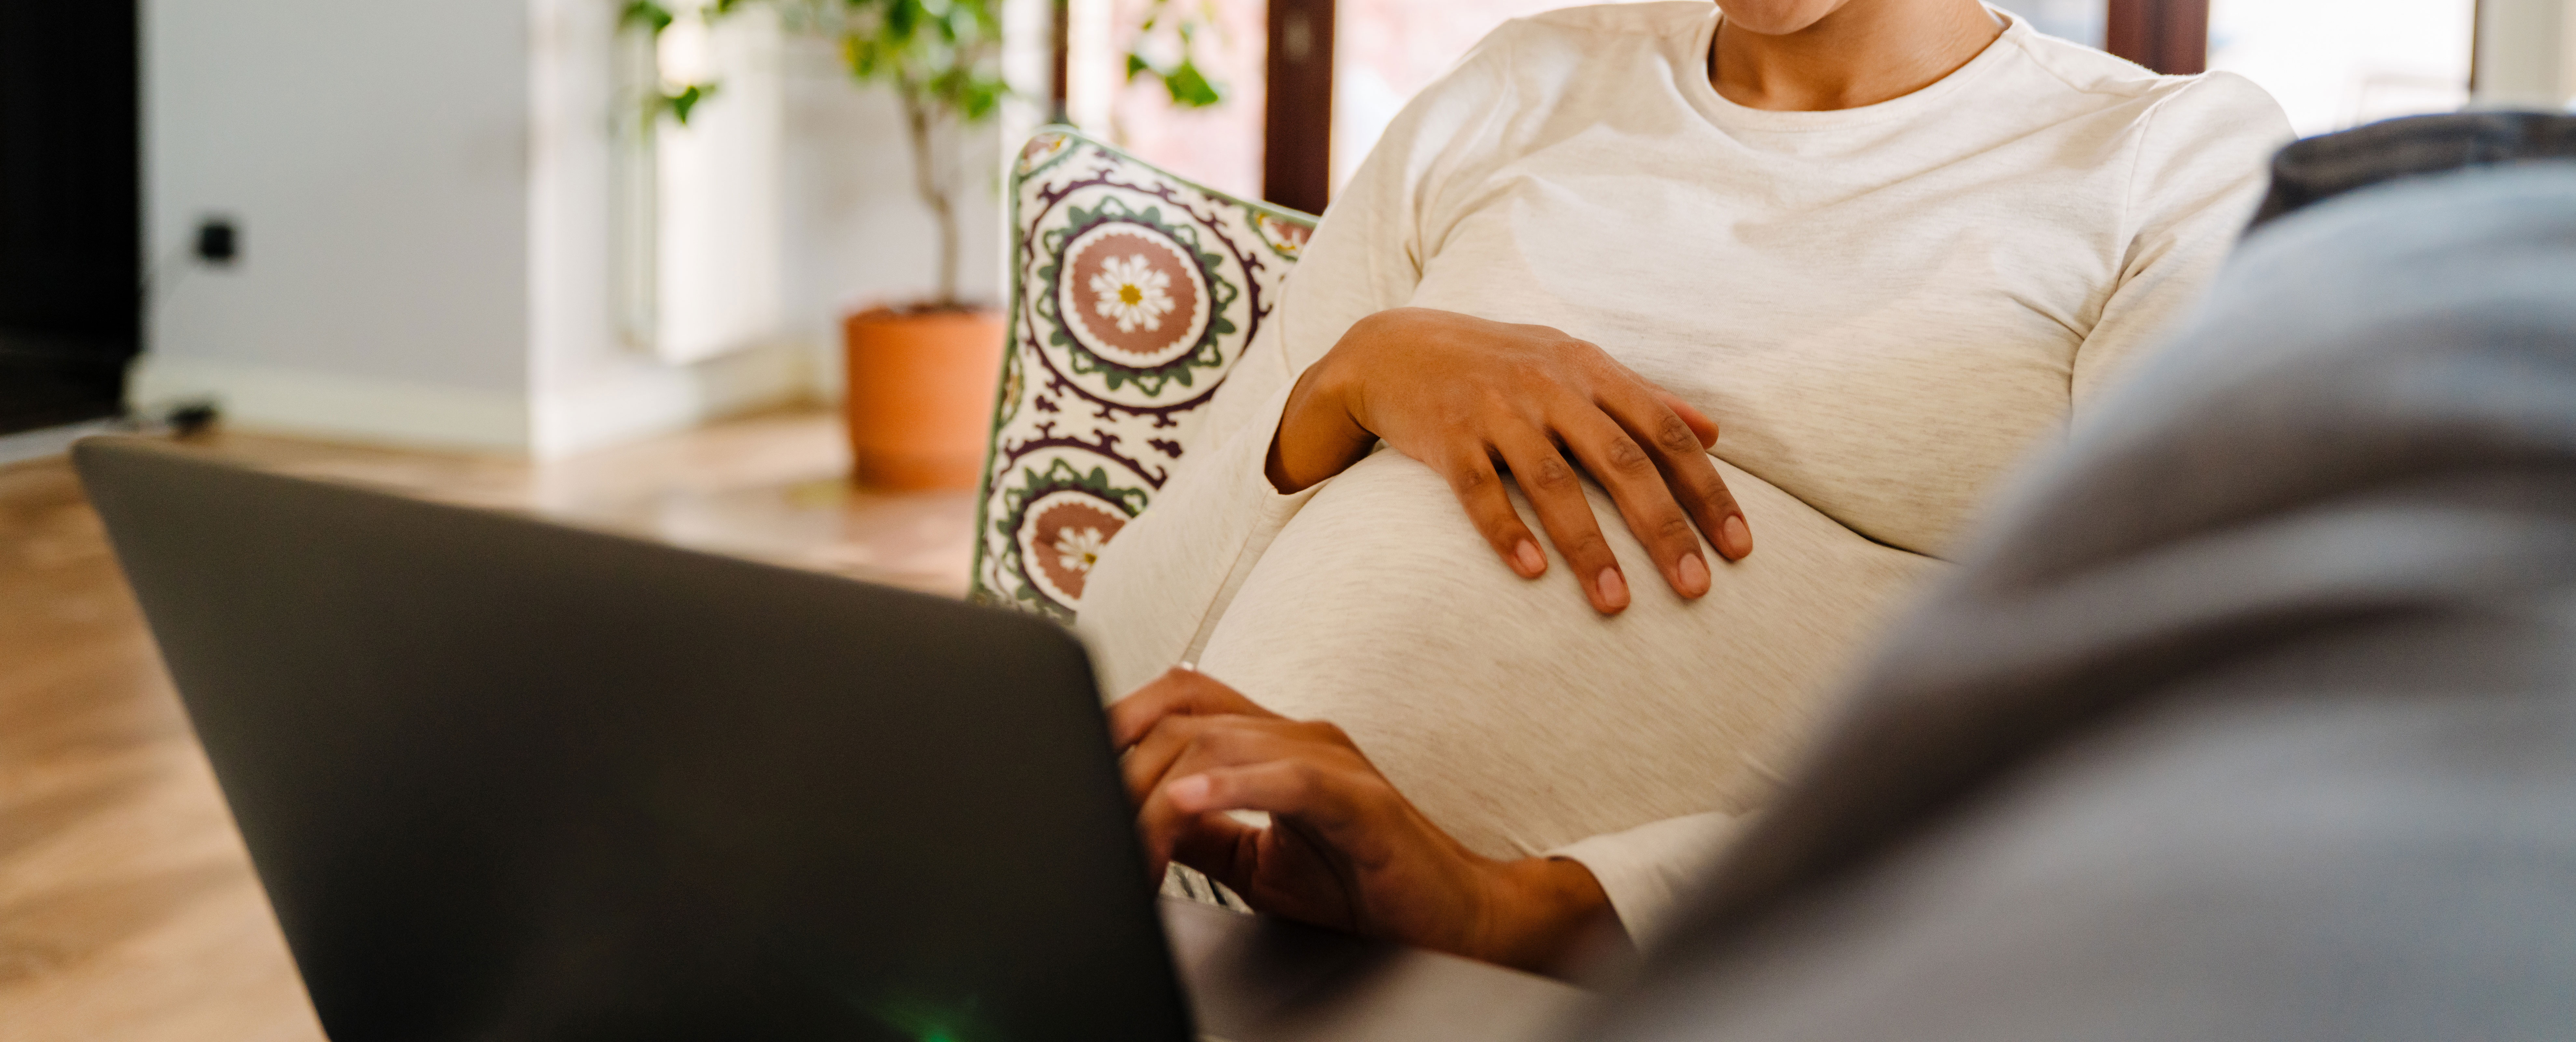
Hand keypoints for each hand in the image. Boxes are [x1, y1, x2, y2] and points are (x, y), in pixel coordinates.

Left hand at [1110, 667, 1626, 974]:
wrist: (1452, 919)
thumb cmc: (1360, 886)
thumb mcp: (1254, 860)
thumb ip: (1201, 832)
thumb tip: (1132, 824)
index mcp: (1272, 742)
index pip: (1179, 697)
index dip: (1118, 721)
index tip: (1073, 770)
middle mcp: (1298, 737)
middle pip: (1184, 715)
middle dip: (1124, 767)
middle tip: (1095, 831)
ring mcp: (1332, 761)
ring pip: (1221, 744)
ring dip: (1159, 795)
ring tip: (1131, 844)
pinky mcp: (1361, 801)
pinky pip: (1289, 777)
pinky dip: (1230, 787)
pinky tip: (1186, 804)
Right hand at [1267, 307, 1752, 614]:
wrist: (1394, 349)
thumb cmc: (1499, 363)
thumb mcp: (1573, 363)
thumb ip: (1643, 398)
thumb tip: (1716, 433)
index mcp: (1589, 369)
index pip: (1664, 431)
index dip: (1706, 489)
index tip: (1739, 546)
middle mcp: (1547, 385)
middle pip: (1619, 460)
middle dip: (1663, 527)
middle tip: (1695, 588)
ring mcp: (1495, 410)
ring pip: (1552, 481)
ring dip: (1588, 546)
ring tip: (1617, 604)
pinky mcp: (1446, 437)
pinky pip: (1479, 488)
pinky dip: (1505, 529)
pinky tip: (1531, 573)